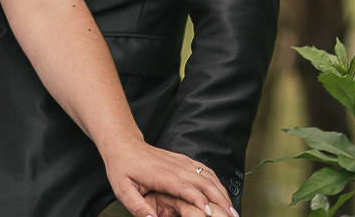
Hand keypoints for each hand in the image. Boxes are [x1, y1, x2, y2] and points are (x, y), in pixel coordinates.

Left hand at [103, 140, 234, 216]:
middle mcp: (175, 167)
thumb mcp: (122, 189)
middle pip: (203, 182)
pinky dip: (217, 181)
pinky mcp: (183, 160)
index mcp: (162, 175)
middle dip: (219, 199)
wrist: (124, 144)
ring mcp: (181, 162)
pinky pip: (204, 170)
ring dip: (221, 191)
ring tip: (232, 208)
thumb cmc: (122, 167)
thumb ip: (137, 206)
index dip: (199, 200)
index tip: (210, 214)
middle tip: (231, 216)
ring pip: (207, 175)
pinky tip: (223, 192)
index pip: (185, 188)